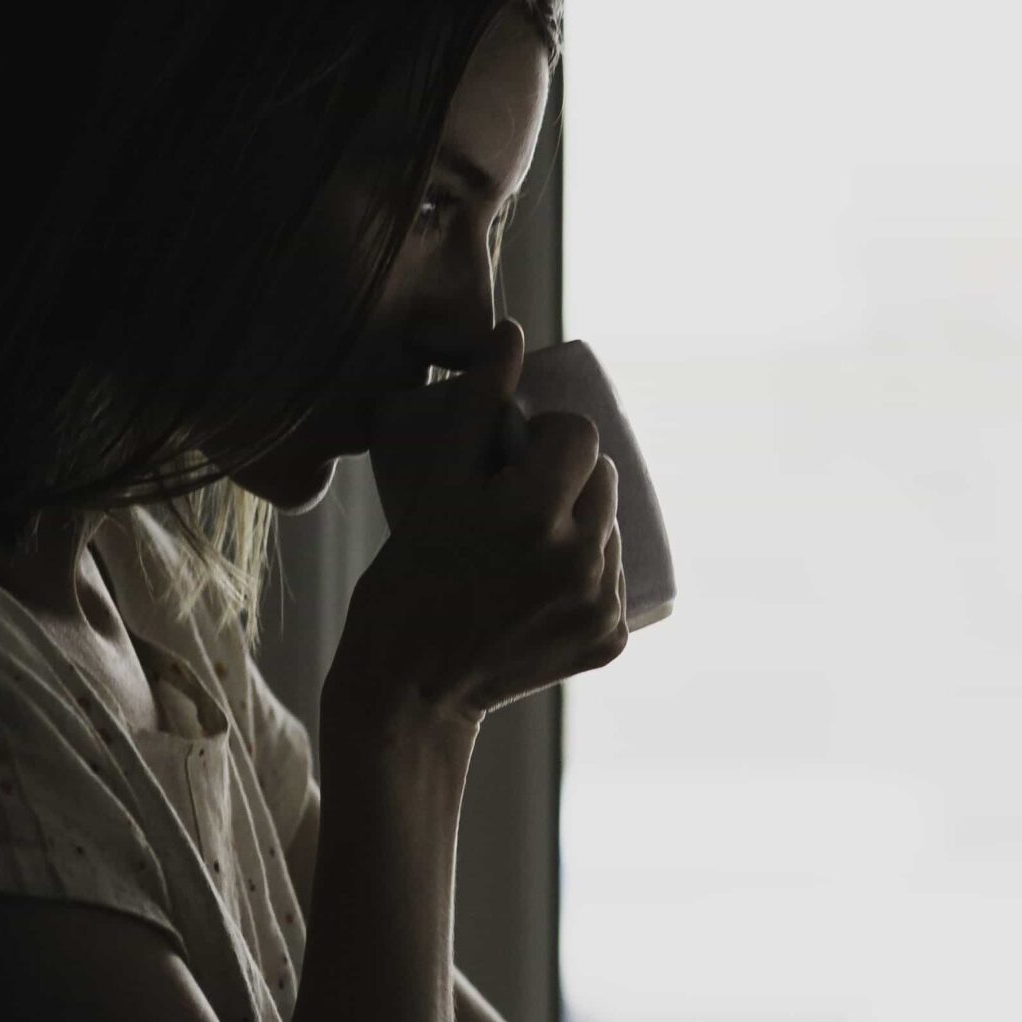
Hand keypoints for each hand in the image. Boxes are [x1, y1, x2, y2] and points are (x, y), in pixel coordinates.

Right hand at [335, 320, 627, 727]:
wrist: (411, 689)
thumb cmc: (406, 580)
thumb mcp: (434, 488)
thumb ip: (474, 408)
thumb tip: (512, 333)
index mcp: (533, 513)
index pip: (582, 436)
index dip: (551, 437)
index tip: (518, 456)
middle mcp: (580, 558)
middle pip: (603, 479)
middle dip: (568, 478)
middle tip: (517, 501)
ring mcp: (600, 604)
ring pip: (612, 528)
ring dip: (582, 524)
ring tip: (527, 546)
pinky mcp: (611, 639)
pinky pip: (614, 579)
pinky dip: (588, 574)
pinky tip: (544, 585)